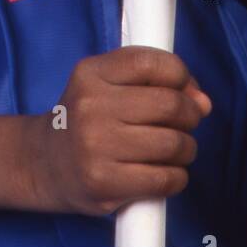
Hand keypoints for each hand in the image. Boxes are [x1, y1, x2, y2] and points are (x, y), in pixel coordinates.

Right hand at [22, 47, 210, 215]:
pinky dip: (177, 177)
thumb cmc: (86, 120)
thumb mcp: (106, 85)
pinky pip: (164, 179)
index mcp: (91, 73)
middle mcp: (90, 106)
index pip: (152, 63)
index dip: (181, 75)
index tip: (185, 89)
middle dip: (190, 115)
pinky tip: (167, 173)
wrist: (43, 164)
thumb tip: (203, 101)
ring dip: (187, 149)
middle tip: (186, 124)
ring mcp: (95, 146)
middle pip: (169, 104)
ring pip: (172, 143)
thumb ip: (153, 82)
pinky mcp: (103, 183)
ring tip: (177, 150)